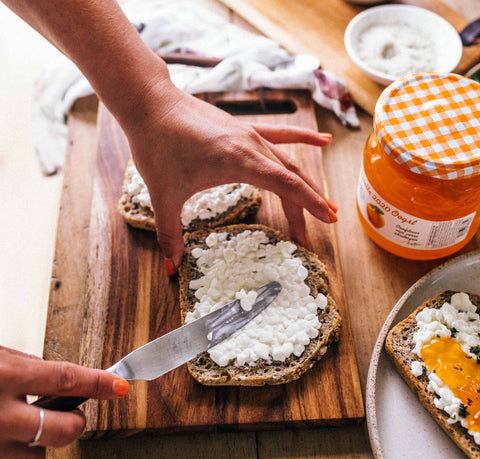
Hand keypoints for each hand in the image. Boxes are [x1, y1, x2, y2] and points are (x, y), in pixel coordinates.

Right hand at [0, 346, 128, 458]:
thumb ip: (29, 368)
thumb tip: (62, 379)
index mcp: (7, 375)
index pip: (67, 379)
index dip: (98, 384)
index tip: (120, 386)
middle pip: (62, 429)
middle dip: (76, 424)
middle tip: (71, 416)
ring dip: (37, 447)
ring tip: (21, 431)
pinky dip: (8, 458)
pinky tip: (0, 441)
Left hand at [123, 83, 336, 270]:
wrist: (149, 103)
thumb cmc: (156, 146)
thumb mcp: (163, 195)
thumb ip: (170, 232)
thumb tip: (171, 266)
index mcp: (239, 161)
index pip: (287, 185)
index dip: (310, 204)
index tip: (328, 220)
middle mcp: (251, 146)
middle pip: (291, 178)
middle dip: (308, 205)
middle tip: (317, 231)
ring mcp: (249, 134)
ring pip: (289, 161)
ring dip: (307, 183)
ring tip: (325, 203)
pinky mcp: (243, 128)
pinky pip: (280, 135)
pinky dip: (303, 141)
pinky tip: (323, 143)